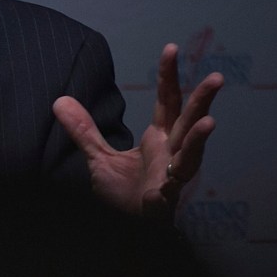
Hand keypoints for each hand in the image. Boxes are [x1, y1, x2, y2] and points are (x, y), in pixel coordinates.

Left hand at [53, 43, 223, 219]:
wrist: (126, 229)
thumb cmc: (123, 194)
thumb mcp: (99, 157)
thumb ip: (84, 130)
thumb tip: (60, 100)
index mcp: (160, 139)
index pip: (168, 101)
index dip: (169, 76)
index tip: (170, 48)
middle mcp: (171, 154)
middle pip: (189, 122)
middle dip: (202, 100)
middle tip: (217, 78)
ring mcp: (170, 178)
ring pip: (190, 156)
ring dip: (199, 140)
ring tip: (209, 122)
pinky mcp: (160, 204)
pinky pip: (166, 196)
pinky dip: (166, 191)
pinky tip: (164, 188)